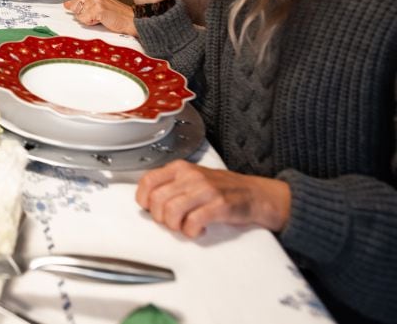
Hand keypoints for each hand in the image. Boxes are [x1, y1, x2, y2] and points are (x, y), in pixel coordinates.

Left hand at [64, 0, 136, 35]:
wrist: (129, 19)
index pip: (73, 1)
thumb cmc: (115, 13)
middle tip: (98, 14)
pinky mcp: (98, 8)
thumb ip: (81, 3)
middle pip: (74, 8)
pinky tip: (101, 19)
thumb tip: (66, 4)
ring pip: (78, 15)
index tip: (90, 10)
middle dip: (84, 15)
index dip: (80, 10)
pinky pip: (84, 20)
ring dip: (88, 19)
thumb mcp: (96, 5)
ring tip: (100, 16)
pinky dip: (91, 23)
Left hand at [136, 160, 291, 236]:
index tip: (149, 210)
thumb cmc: (222, 188)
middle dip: (160, 217)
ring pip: (172, 210)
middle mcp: (191, 176)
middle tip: (171, 222)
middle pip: (157, 200)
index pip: (148, 181)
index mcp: (181, 168)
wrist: (255, 194)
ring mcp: (206, 190)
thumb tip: (148, 203)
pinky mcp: (219, 205)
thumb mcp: (192, 179)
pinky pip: (193, 221)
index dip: (143, 199)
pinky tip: (198, 229)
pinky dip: (191, 231)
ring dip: (175, 226)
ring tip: (184, 227)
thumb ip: (171, 186)